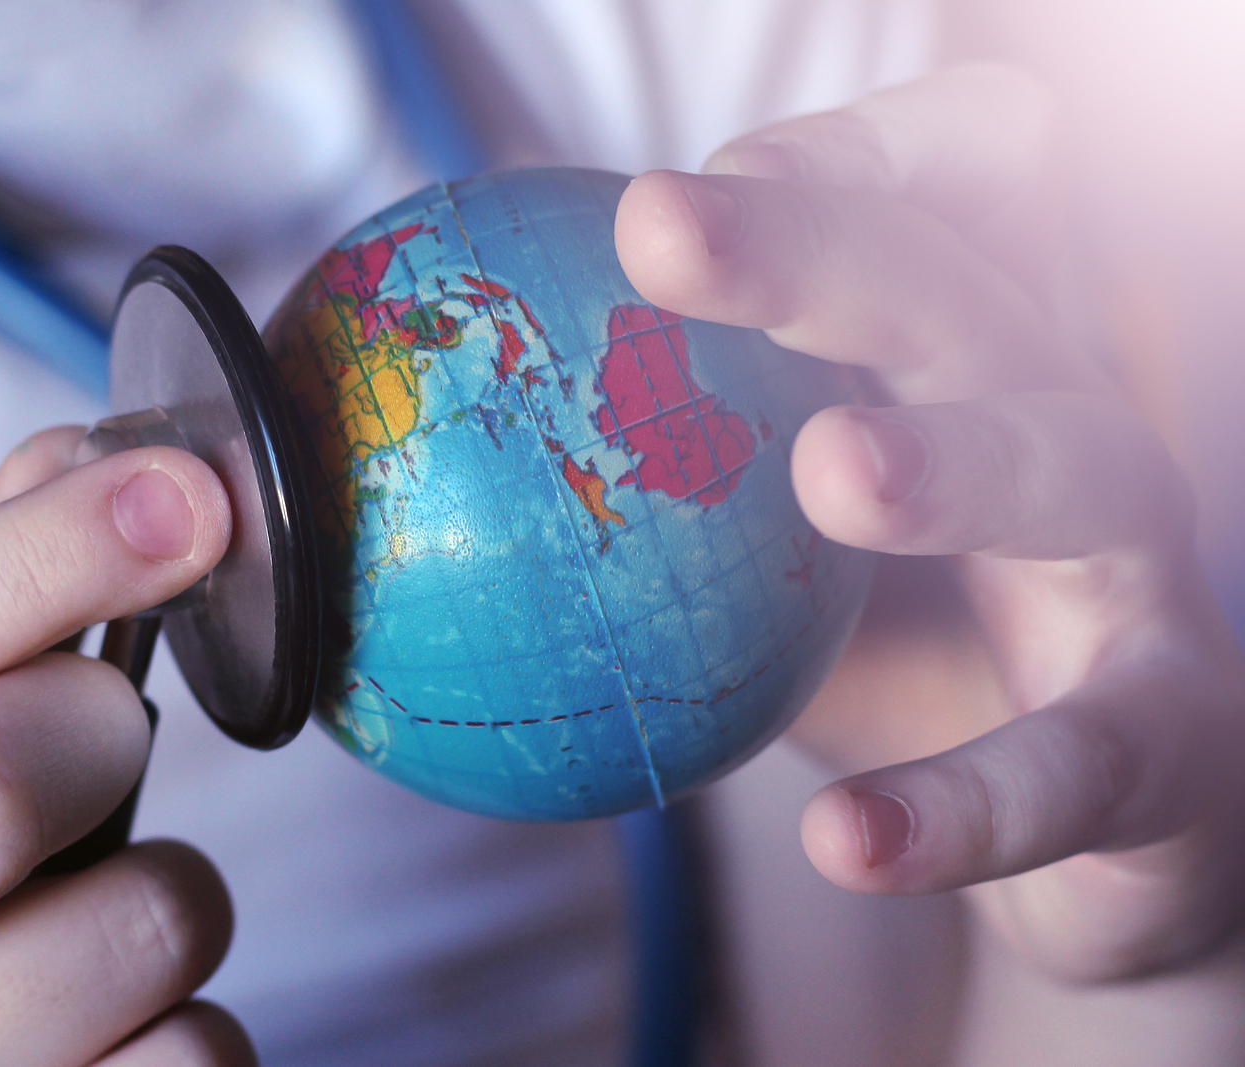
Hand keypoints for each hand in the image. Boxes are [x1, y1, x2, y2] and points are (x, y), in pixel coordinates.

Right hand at [0, 428, 253, 1065]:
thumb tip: (93, 457)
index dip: (49, 547)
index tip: (190, 495)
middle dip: (101, 731)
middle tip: (101, 744)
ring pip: (140, 922)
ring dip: (170, 895)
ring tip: (95, 921)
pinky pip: (191, 1054)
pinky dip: (189, 1022)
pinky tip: (108, 1035)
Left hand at [615, 64, 1244, 983]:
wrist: (1091, 841)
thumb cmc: (900, 661)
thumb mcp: (763, 567)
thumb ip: (655, 506)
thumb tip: (426, 495)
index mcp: (962, 365)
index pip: (930, 199)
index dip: (828, 159)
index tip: (661, 200)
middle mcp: (1062, 429)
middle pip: (962, 298)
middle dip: (815, 249)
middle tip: (658, 226)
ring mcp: (1133, 575)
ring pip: (1072, 477)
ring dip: (952, 466)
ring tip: (830, 470)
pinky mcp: (1169, 736)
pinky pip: (1078, 767)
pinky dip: (964, 803)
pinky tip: (843, 839)